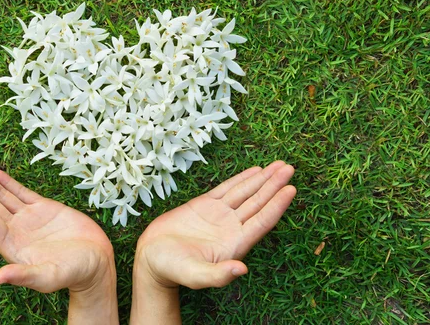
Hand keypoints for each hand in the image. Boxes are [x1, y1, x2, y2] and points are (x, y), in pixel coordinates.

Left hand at [0, 163, 117, 323]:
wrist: (96, 262)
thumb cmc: (72, 274)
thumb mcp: (46, 277)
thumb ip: (21, 276)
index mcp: (12, 246)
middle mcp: (16, 230)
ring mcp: (28, 218)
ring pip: (2, 196)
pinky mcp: (44, 208)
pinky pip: (21, 192)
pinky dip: (7, 182)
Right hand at [135, 161, 295, 289]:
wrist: (152, 258)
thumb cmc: (173, 269)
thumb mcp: (195, 275)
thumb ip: (217, 276)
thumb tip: (241, 270)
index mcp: (234, 244)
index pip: (261, 221)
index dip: (277, 205)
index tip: (290, 189)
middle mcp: (232, 228)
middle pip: (258, 203)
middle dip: (274, 185)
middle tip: (290, 169)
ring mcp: (220, 215)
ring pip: (246, 193)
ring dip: (263, 179)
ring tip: (280, 166)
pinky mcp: (205, 205)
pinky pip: (228, 188)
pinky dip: (242, 179)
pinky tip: (256, 171)